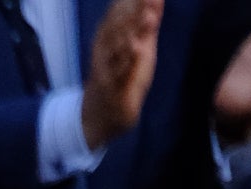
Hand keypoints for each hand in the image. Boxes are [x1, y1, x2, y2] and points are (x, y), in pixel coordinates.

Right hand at [80, 0, 162, 151]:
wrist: (100, 115)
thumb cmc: (121, 76)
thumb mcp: (140, 48)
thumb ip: (149, 24)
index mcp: (108, 36)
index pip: (119, 12)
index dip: (133, 1)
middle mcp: (104, 50)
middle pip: (118, 26)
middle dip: (134, 11)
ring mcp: (106, 70)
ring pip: (117, 48)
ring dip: (131, 32)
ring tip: (148, 17)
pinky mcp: (112, 90)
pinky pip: (118, 74)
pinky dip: (127, 61)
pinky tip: (137, 49)